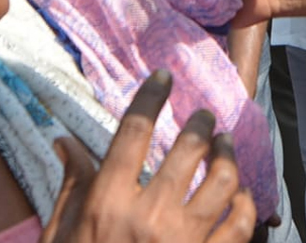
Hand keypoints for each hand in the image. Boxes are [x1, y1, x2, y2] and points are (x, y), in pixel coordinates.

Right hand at [44, 71, 256, 242]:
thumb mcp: (60, 237)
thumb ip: (71, 188)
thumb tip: (66, 141)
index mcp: (108, 203)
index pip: (134, 132)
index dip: (151, 97)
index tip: (164, 78)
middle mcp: (149, 216)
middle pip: (187, 149)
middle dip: (202, 124)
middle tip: (206, 117)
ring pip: (222, 181)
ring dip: (228, 157)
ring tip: (226, 147)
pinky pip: (241, 224)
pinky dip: (245, 203)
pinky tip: (240, 195)